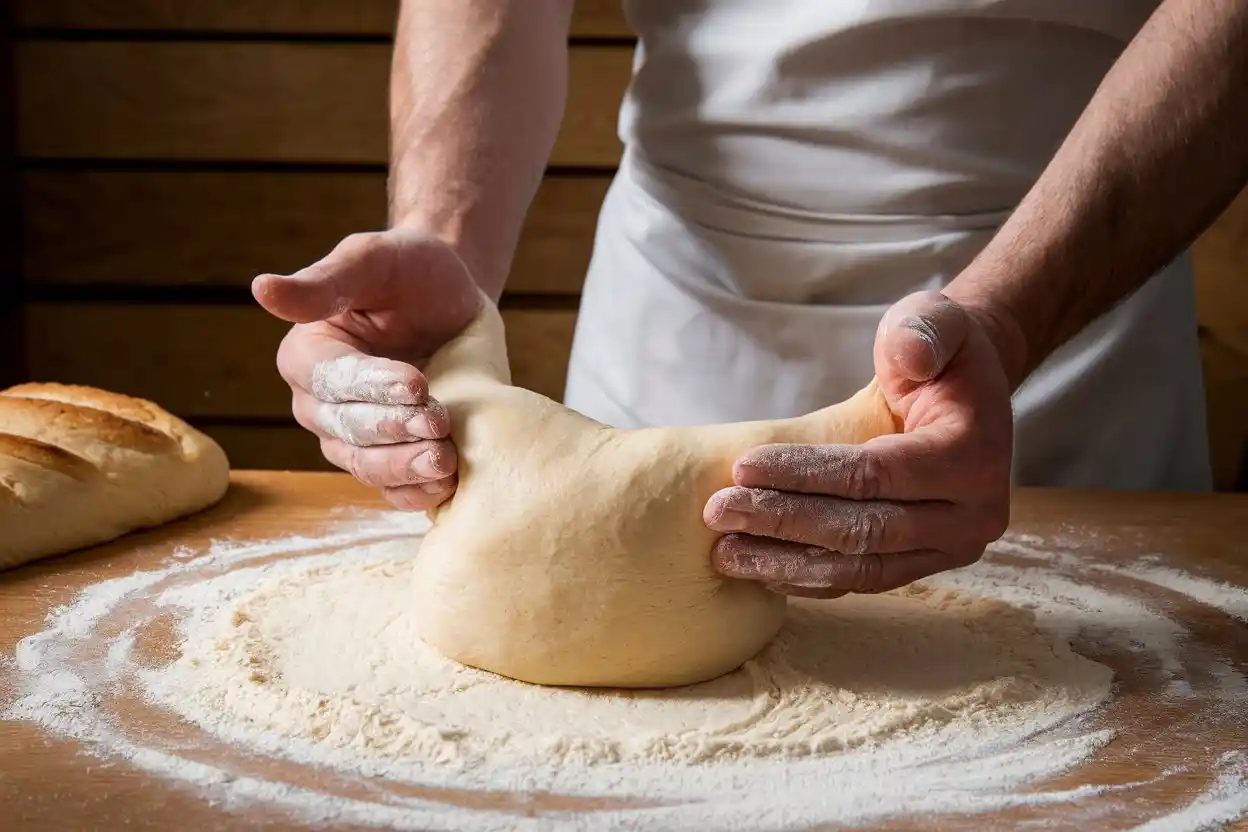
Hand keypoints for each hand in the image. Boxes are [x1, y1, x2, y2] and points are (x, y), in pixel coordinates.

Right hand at [252, 229, 481, 510]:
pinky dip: (416, 491)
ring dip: (404, 466)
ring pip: (366, 465)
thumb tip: (262, 290)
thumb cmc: (412, 272)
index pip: (330, 380)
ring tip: (444, 460)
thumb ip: (326, 281)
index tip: (416, 383)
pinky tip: (445, 483)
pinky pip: (392, 489)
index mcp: (308, 356)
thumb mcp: (375, 261)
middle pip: (347, 429)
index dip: (371, 385)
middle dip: (393, 427)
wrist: (456, 303)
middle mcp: (320, 405)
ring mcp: (352, 440)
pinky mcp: (388, 463)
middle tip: (436, 420)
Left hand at [703, 290, 1014, 596]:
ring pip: (862, 567)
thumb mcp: (933, 321)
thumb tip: (910, 356)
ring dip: (789, 563)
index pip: (876, 474)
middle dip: (784, 522)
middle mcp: (971, 515)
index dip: (806, 473)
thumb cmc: (940, 350)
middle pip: (864, 529)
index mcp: (972, 455)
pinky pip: (864, 578)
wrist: (968, 389)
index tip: (742, 466)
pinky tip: (762, 569)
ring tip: (726, 552)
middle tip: (719, 511)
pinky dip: (812, 577)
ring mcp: (951, 548)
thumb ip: (920, 329)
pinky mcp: (926, 564)